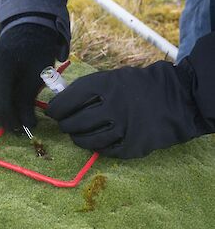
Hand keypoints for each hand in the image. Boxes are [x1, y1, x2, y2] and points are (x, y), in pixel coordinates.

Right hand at [0, 24, 57, 129]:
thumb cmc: (36, 54)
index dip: (11, 122)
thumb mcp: (36, 79)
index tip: (24, 128)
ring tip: (15, 114)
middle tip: (20, 125)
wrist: (26, 32)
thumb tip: (28, 127)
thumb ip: (27, 104)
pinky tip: (7, 102)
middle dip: (3, 122)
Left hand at [46, 36, 212, 157]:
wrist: (178, 99)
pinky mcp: (132, 146)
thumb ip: (91, 88)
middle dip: (64, 125)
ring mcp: (124, 129)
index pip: (69, 99)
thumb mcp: (115, 77)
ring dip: (77, 138)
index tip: (52, 112)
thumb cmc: (141, 85)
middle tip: (64, 124)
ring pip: (87, 140)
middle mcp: (113, 107)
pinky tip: (94, 142)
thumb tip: (64, 99)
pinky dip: (95, 147)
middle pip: (75, 122)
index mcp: (106, 85)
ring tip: (75, 135)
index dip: (56, 108)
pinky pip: (104, 151)